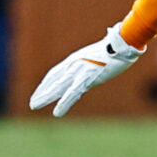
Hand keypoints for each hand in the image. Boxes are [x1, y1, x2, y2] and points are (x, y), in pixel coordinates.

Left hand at [29, 22, 143, 116]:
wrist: (124, 43)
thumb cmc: (118, 46)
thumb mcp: (102, 52)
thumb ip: (96, 59)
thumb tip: (99, 61)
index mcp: (76, 59)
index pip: (56, 72)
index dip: (47, 83)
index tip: (41, 91)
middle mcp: (74, 64)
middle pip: (54, 80)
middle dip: (43, 91)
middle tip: (33, 104)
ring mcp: (80, 71)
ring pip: (59, 86)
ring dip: (46, 96)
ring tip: (34, 106)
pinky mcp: (88, 77)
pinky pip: (73, 93)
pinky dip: (64, 103)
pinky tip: (57, 113)